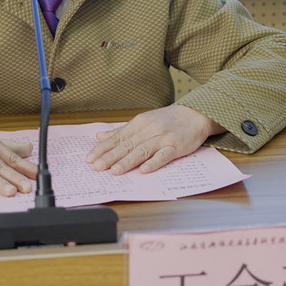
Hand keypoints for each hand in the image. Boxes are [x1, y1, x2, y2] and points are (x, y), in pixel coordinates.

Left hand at [86, 105, 223, 174]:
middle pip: (127, 145)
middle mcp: (149, 129)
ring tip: (115, 171)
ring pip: (142, 151)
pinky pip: (163, 155)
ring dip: (127, 161)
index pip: (117, 137)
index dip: (103, 148)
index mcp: (139, 123)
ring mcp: (163, 138)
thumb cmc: (168, 120)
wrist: (195, 114)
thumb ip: (122, 130)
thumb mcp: (143, 121)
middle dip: (110, 157)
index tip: (90, 158)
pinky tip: (144, 170)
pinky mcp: (176, 146)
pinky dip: (153, 163)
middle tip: (97, 166)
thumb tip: (100, 136)